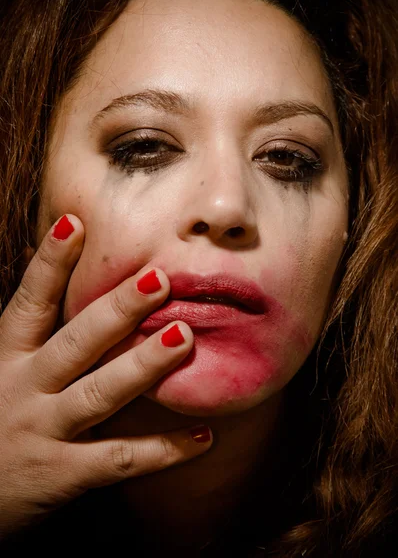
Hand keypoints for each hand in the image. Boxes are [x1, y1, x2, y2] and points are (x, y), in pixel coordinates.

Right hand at [0, 214, 211, 537]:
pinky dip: (164, 450)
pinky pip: (119, 459)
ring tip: (186, 338)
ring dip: (144, 365)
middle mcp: (22, 389)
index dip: (49, 263)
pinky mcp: (59, 475)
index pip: (29, 302)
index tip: (75, 223)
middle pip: (75, 343)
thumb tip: (39, 272)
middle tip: (158, 280)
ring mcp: (41, 432)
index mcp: (5, 359)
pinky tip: (205, 436)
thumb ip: (23, 332)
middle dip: (117, 310)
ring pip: (100, 394)